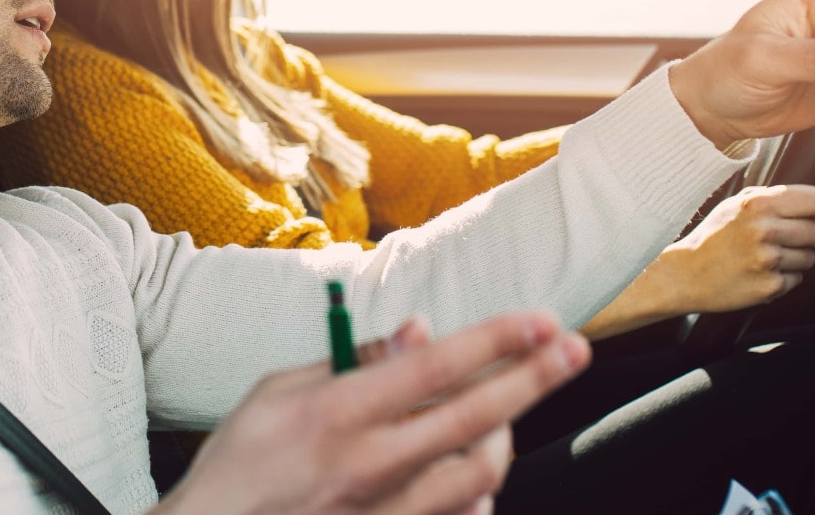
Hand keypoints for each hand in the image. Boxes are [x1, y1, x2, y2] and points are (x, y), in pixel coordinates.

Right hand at [155, 312, 589, 514]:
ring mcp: (387, 509)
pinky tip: (473, 473)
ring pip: (481, 471)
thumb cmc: (239, 463)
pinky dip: (479, 489)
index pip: (436, 366)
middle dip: (536, 377)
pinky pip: (463, 514)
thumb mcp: (276, 391)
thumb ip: (352, 361)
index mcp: (337, 411)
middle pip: (477, 417)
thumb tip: (418, 331)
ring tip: (507, 412)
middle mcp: (370, 462)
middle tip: (575, 349)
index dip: (497, 339)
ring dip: (506, 434)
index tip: (541, 319)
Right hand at [651, 184, 814, 312]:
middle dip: (807, 235)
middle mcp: (765, 230)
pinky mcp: (770, 286)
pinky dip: (782, 278)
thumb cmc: (711, 238)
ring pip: (810, 258)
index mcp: (758, 204)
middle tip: (783, 239)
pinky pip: (796, 279)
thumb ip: (771, 197)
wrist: (683, 275)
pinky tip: (759, 273)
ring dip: (794, 258)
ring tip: (765, 257)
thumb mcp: (734, 205)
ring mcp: (768, 260)